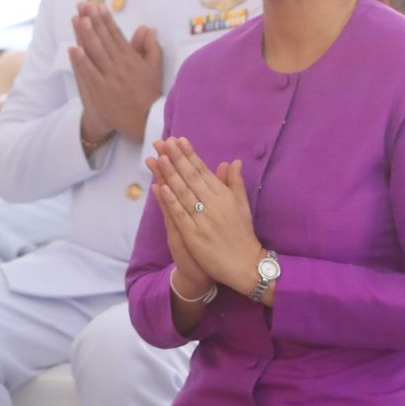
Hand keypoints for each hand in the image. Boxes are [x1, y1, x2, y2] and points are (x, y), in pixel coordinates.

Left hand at [69, 0, 163, 148]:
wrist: (146, 120)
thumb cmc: (150, 94)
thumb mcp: (155, 68)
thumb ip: (152, 47)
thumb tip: (149, 29)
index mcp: (132, 59)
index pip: (117, 35)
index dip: (106, 20)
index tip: (98, 6)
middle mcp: (120, 65)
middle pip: (104, 39)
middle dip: (93, 20)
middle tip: (84, 5)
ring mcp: (110, 78)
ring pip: (96, 53)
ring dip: (86, 35)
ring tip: (77, 19)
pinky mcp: (102, 91)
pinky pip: (90, 73)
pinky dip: (82, 61)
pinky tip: (74, 49)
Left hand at [147, 137, 264, 294]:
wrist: (246, 265)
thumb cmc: (243, 235)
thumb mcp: (242, 206)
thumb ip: (235, 183)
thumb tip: (233, 162)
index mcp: (225, 196)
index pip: (203, 171)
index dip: (190, 155)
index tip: (179, 140)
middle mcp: (215, 205)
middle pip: (191, 177)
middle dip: (176, 158)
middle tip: (164, 141)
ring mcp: (204, 220)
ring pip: (184, 193)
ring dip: (170, 174)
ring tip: (158, 157)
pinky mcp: (195, 235)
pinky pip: (181, 215)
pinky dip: (170, 201)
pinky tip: (161, 187)